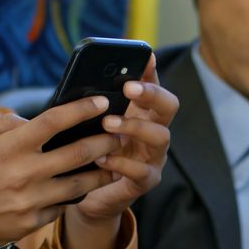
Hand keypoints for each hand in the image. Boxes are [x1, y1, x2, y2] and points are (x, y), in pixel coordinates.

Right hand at [0, 97, 117, 248]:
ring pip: (80, 184)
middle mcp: (24, 172)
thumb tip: (37, 121)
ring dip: (102, 172)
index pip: (54, 121)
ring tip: (114, 163)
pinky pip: (63, 205)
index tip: (102, 103)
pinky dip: (74, 195)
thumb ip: (8, 125)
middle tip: (119, 134)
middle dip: (105, 141)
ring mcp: (31, 199)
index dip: (81, 110)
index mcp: (10, 147)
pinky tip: (84, 187)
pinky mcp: (34, 220)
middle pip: (78, 153)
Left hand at [62, 55, 177, 248]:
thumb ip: (91, 104)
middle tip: (128, 88)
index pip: (153, 84)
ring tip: (107, 123)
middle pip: (169, 106)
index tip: (144, 56)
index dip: (151, 71)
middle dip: (152, 94)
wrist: (83, 192)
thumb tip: (79, 77)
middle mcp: (153, 130)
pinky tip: (102, 158)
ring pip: (161, 137)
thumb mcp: (87, 122)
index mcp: (140, 112)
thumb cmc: (86, 149)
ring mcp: (153, 156)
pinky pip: (142, 171)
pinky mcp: (145, 181)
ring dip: (135, 127)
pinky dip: (122, 163)